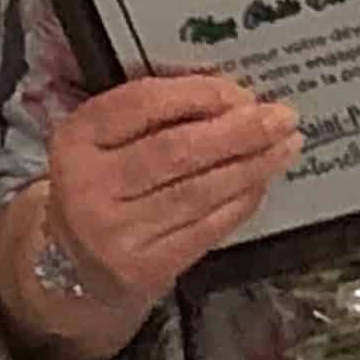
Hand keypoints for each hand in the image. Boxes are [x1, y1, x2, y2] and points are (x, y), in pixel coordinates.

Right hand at [43, 74, 298, 307]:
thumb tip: (227, 97)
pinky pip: (206, 229)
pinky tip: (260, 183)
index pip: (141, 104)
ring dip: (250, 166)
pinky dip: (240, 203)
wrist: (74, 263)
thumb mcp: (100, 143)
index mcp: (76, 139)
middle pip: (176, 150)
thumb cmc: (98, 187)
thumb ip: (148, 117)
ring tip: (285, 146)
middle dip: (238, 132)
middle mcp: (90, 185)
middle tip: (280, 118)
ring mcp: (117, 231)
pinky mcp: (145, 268)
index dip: (197, 94)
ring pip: (198, 191)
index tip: (239, 92)